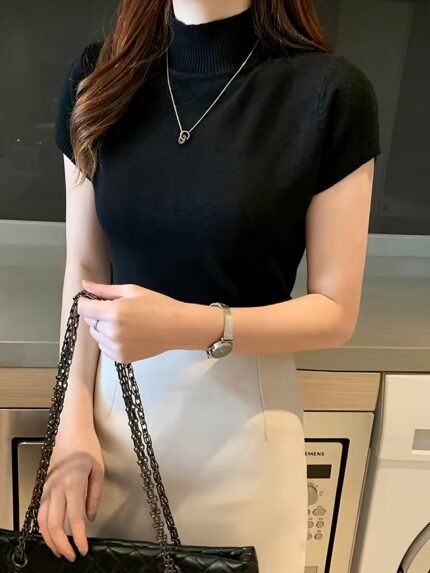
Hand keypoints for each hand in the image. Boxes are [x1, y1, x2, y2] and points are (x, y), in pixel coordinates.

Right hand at [37, 424, 103, 560]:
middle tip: (72, 555)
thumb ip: (95, 496)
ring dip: (49, 539)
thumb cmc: (87, 446)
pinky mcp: (44, 486)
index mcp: (73, 483)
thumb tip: (90, 517)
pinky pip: (40, 511)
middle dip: (62, 544)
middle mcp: (57, 487)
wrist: (71, 430)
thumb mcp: (99, 470)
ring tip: (60, 550)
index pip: (75, 518)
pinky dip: (43, 527)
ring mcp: (48, 487)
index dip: (79, 538)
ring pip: (42, 520)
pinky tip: (50, 534)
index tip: (83, 549)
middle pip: (53, 524)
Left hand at [77, 280, 185, 362]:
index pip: (83, 308)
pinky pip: (104, 347)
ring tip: (123, 323)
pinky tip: (126, 334)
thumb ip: (105, 290)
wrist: (177, 328)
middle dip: (97, 314)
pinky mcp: (121, 358)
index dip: (86, 302)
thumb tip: (84, 284)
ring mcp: (116, 347)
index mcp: (113, 312)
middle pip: (89, 322)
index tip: (93, 300)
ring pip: (96, 335)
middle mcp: (111, 332)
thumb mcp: (132, 291)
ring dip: (103, 328)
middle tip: (116, 310)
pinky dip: (110, 340)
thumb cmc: (158, 305)